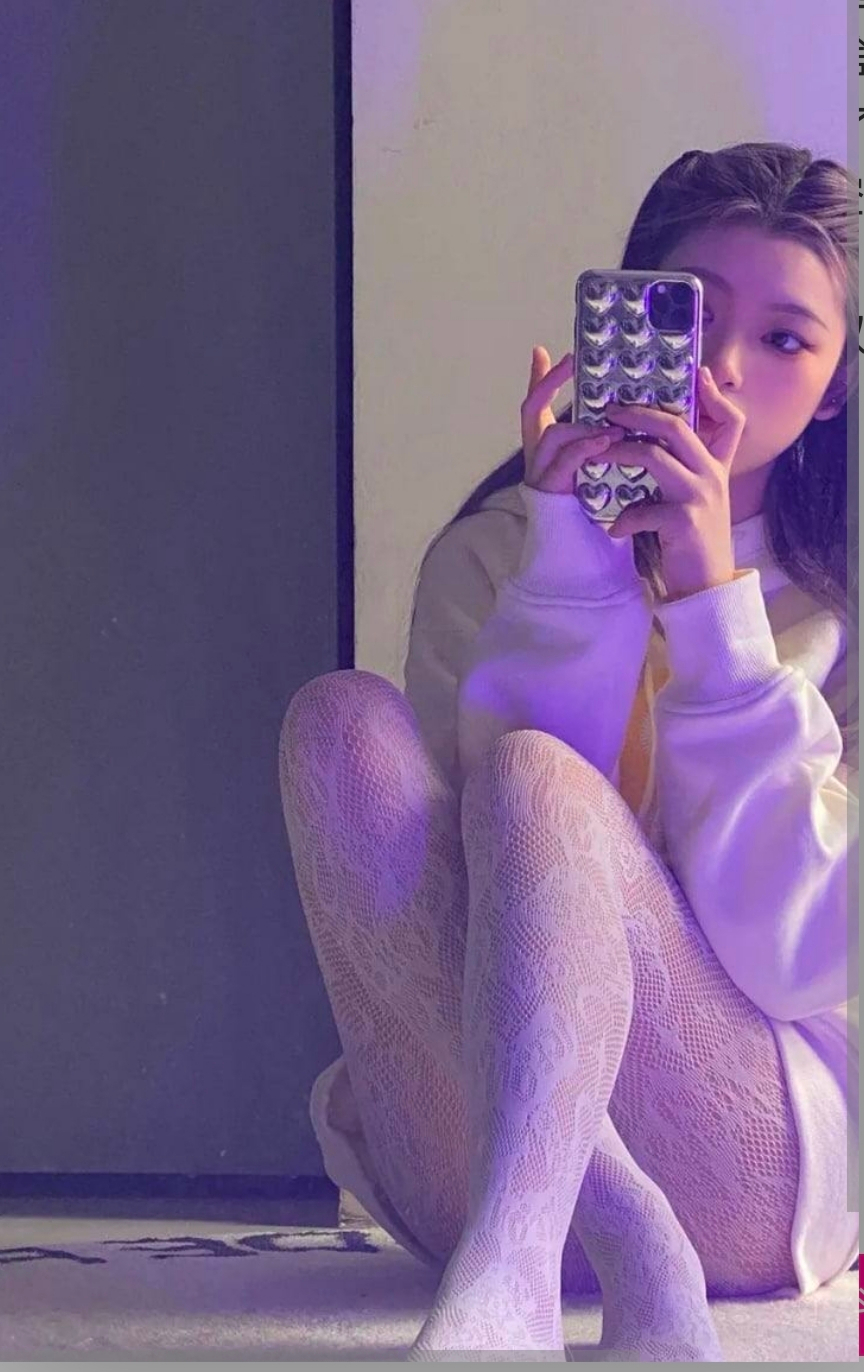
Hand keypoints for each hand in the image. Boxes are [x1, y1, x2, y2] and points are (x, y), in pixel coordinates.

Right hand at [521, 346, 626, 494]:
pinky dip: (585, 448)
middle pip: (532, 412)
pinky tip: (608, 440)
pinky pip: (563, 463)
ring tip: (610, 420)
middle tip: (573, 362)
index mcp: (546, 450)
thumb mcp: (599, 464)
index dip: (539, 380)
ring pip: (551, 436)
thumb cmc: (592, 507)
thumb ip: (602, 436)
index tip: (544, 352)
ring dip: (582, 424)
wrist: (582, 552)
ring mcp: (540, 475)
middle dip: (550, 384)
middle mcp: (536, 459)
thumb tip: (621, 407)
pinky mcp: (549, 493)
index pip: (534, 406)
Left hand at [603, 366, 745, 600]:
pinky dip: (624, 519)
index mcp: (715, 467)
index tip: (699, 374)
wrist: (708, 586)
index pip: (730, 421)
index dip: (715, 396)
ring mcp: (700, 496)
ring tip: (596, 457)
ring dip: (619, 453)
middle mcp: (711, 475)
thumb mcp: (697, 499)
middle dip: (637, 414)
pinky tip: (613, 530)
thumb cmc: (693, 541)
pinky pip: (644, 509)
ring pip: (654, 457)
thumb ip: (686, 470)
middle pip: (676, 427)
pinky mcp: (685, 522)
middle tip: (609, 411)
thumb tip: (654, 444)